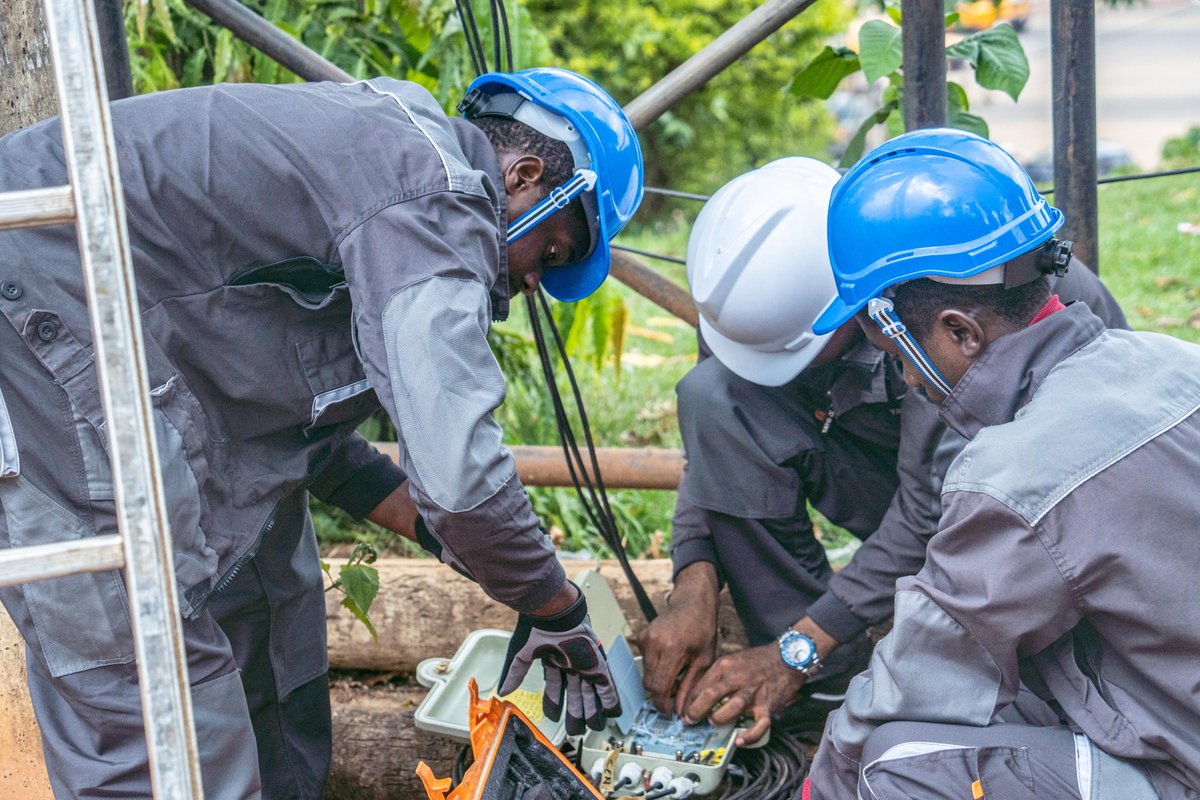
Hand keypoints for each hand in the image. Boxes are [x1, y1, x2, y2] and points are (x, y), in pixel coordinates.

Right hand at [497, 583, 619, 734]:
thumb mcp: (525, 654)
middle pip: (575, 696)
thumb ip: (517, 672)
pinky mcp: (598, 665)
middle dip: (575, 715)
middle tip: (575, 732)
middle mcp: (571, 667)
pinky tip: (611, 712)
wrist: (559, 615)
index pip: (555, 690)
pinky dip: (609, 700)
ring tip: (593, 727)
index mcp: (555, 665)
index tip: (552, 718)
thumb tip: (503, 691)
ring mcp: (585, 667)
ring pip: (590, 694)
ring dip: (592, 712)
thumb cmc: (542, 630)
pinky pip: (606, 686)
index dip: (554, 705)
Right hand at [638, 562, 718, 716]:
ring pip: (645, 674)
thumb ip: (691, 687)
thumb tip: (681, 712)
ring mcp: (645, 638)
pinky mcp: (641, 636)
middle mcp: (654, 642)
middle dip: (660, 695)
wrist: (692, 603)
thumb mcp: (704, 660)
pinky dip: (655, 668)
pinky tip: (670, 661)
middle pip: (649, 683)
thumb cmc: (702, 630)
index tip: (670, 713)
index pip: (659, 687)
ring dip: (658, 681)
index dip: (663, 705)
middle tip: (675, 699)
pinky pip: (644, 662)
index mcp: (672, 648)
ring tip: (676, 677)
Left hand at [679, 641, 805, 745]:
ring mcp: (753, 693)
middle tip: (690, 720)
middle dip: (696, 711)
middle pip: (710, 696)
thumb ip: (716, 676)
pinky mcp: (767, 706)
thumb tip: (697, 695)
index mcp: (725, 666)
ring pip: (731, 709)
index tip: (683, 711)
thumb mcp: (731, 660)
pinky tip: (739, 741)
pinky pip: (758, 725)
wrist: (787, 657)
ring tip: (713, 721)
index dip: (688, 701)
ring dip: (718, 718)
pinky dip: (749, 736)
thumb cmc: (756, 662)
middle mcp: (737, 679)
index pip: (700, 685)